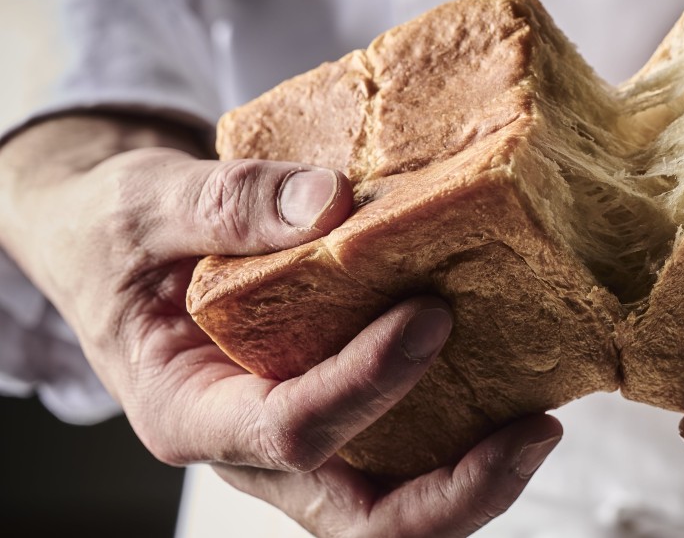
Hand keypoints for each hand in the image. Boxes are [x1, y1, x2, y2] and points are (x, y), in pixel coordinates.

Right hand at [0, 115, 559, 537]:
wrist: (120, 240)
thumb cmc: (123, 229)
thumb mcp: (150, 200)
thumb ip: (228, 202)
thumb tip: (330, 203)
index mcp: (189, 410)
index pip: (288, 430)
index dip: (364, 385)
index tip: (430, 316)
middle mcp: (249, 444)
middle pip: (356, 517)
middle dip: (450, 493)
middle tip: (532, 431)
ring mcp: (297, 436)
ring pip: (388, 502)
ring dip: (471, 478)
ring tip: (541, 421)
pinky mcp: (335, 408)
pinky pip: (402, 447)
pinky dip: (462, 432)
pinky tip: (514, 381)